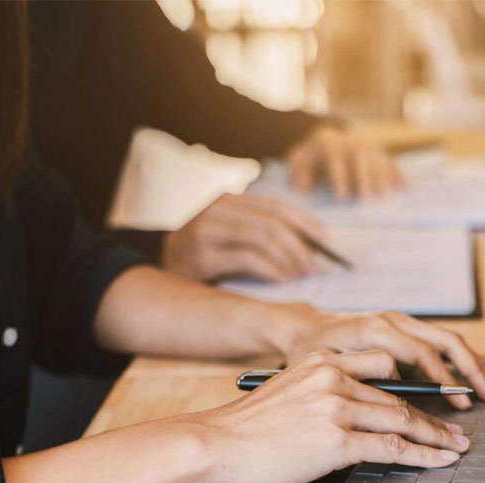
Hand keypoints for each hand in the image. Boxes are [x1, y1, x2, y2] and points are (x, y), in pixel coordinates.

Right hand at [161, 193, 325, 282]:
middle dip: (300, 245)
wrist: (158, 280)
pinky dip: (270, 269)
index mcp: (226, 201)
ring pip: (262, 237)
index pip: (275, 206)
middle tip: (317, 266)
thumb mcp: (228, 238)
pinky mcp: (200, 257)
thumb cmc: (202, 262)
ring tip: (302, 274)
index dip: (304, 222)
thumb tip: (308, 245)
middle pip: (272, 222)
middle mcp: (214, 210)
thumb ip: (258, 233)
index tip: (326, 239)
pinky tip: (282, 279)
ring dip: (289, 258)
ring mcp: (204, 231)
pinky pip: (247, 259)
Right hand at [190, 351, 468, 482]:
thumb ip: (325, 391)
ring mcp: (336, 407)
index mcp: (323, 360)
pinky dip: (422, 455)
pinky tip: (439, 460)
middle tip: (455, 429)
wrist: (215, 443)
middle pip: (397, 398)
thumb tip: (357, 411)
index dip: (413, 387)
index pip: (382, 370)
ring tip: (455, 447)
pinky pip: (391, 447)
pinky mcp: (336, 439)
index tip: (432, 398)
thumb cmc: (247, 425)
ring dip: (434, 436)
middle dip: (431, 417)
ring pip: (401, 420)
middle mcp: (333, 376)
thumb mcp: (289, 391)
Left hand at [280, 307, 484, 409]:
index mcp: (375, 329)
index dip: (444, 380)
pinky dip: (465, 356)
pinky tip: (484, 368)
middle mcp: (392, 320)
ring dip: (476, 362)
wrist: (305, 328)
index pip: (420, 353)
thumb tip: (397, 402)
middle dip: (472, 368)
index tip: (461, 403)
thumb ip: (363, 380)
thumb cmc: (312, 351)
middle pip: (445, 341)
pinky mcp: (405, 326)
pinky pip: (441, 339)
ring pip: (448, 339)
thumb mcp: (329, 368)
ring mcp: (401, 320)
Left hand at [287, 125, 401, 198]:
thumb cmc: (309, 159)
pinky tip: (406, 188)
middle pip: (360, 159)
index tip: (342, 197)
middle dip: (363, 178)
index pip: (335, 160)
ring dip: (382, 177)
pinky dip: (398, 175)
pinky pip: (390, 163)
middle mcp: (351, 142)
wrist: (325, 141)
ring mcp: (367, 147)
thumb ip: (297, 173)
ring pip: (377, 160)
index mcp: (329, 143)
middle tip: (365, 199)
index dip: (339, 178)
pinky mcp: (379, 154)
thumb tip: (303, 188)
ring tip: (385, 197)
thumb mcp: (297, 162)